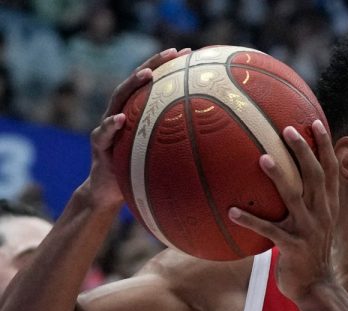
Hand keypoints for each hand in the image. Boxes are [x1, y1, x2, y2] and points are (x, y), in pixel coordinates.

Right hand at [86, 48, 191, 208]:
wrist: (109, 193)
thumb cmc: (141, 173)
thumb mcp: (165, 158)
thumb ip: (181, 147)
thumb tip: (219, 145)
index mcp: (137, 114)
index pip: (153, 84)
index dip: (168, 67)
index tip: (188, 53)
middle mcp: (121, 113)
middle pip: (136, 83)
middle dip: (153, 64)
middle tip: (171, 52)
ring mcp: (107, 127)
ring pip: (117, 100)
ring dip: (132, 84)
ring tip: (148, 74)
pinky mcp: (99, 146)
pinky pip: (103, 133)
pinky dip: (111, 125)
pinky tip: (120, 119)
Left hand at [229, 120, 338, 300]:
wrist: (316, 287)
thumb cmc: (308, 252)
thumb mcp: (315, 225)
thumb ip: (306, 203)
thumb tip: (283, 179)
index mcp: (329, 206)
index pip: (331, 170)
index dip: (325, 145)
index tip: (316, 122)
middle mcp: (322, 214)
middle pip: (316, 176)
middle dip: (304, 151)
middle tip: (287, 130)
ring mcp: (309, 231)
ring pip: (294, 198)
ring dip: (278, 177)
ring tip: (262, 159)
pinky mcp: (293, 248)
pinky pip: (269, 231)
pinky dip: (251, 220)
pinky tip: (232, 211)